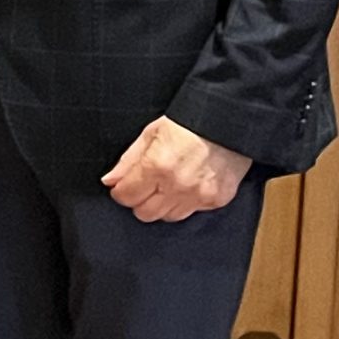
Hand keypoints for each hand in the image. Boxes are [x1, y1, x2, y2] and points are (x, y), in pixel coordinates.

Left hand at [103, 115, 251, 221]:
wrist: (228, 121)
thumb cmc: (188, 123)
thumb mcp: (151, 133)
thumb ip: (128, 161)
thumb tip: (110, 180)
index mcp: (157, 165)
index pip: (127, 197)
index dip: (121, 192)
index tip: (124, 186)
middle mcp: (177, 185)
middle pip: (145, 213)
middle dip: (140, 201)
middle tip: (146, 187)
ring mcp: (199, 195)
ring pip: (169, 216)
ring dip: (164, 205)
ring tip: (169, 185)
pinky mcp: (217, 199)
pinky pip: (194, 212)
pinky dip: (188, 203)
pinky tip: (189, 185)